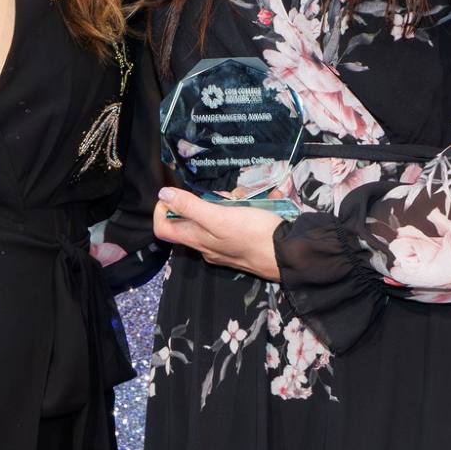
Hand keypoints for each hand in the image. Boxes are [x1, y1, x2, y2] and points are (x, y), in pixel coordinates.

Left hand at [152, 187, 282, 279]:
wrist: (288, 255)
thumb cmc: (253, 234)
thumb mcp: (219, 217)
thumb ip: (190, 207)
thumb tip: (163, 195)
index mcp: (196, 240)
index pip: (163, 229)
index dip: (162, 210)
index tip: (174, 194)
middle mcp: (205, 247)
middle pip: (190, 220)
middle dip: (201, 202)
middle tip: (219, 195)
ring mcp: (223, 247)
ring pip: (212, 219)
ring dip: (222, 204)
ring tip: (239, 198)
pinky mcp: (239, 245)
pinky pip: (230, 224)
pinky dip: (237, 211)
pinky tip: (251, 205)